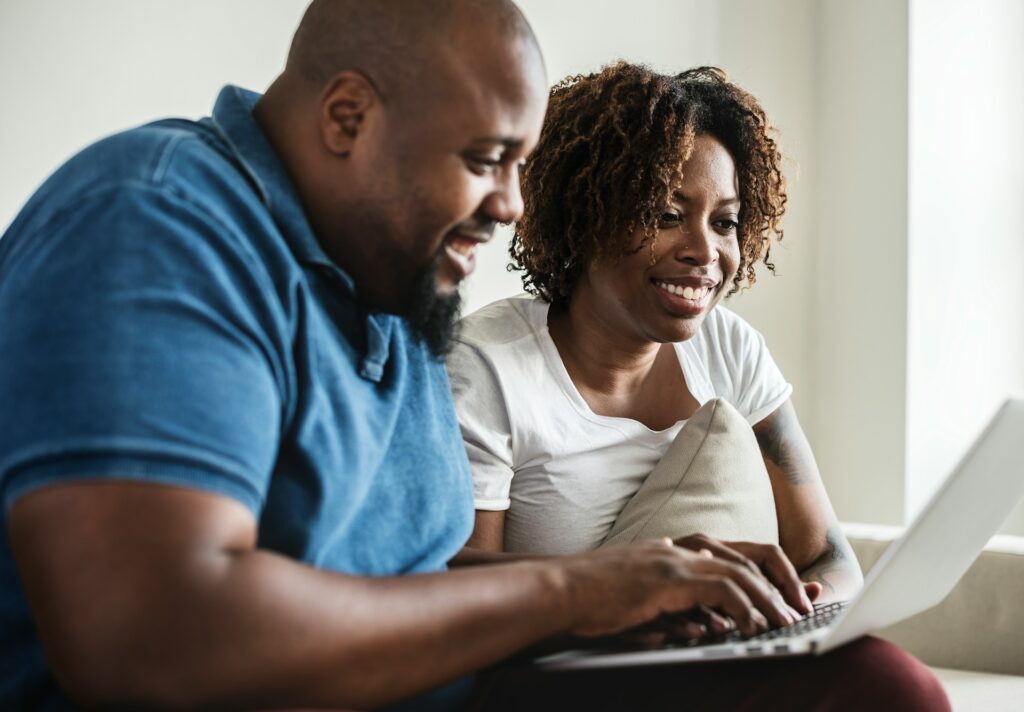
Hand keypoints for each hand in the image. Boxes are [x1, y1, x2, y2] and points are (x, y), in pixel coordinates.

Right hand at [556, 538, 799, 637]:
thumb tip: (707, 622)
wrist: (559, 588)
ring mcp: (674, 560)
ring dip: (770, 600)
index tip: (795, 595)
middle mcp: (681, 547)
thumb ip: (676, 602)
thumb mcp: (642, 593)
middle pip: (750, 557)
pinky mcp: (667, 579)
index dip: (773, 573)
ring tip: (788, 623)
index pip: (739, 553)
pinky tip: (754, 625)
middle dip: (783, 583)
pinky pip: (720, 589)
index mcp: (677, 548)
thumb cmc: (593, 596)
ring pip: (741, 573)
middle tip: (803, 609)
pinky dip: (744, 607)